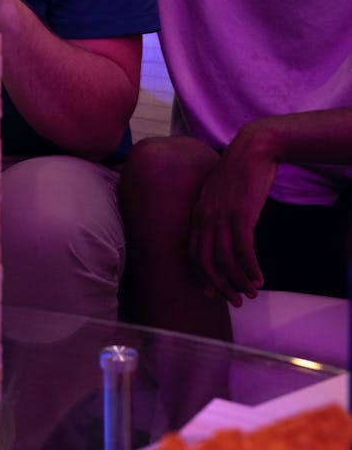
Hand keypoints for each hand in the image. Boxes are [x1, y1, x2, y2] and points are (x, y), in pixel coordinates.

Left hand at [188, 130, 272, 306]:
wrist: (253, 148)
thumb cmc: (239, 171)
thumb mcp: (219, 194)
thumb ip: (216, 214)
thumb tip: (224, 235)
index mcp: (197, 212)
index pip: (192, 252)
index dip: (200, 275)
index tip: (210, 292)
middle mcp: (205, 217)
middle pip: (206, 262)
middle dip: (219, 285)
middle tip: (234, 301)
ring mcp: (222, 216)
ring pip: (225, 260)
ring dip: (238, 280)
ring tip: (252, 292)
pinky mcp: (242, 214)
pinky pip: (243, 250)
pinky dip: (251, 268)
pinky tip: (259, 277)